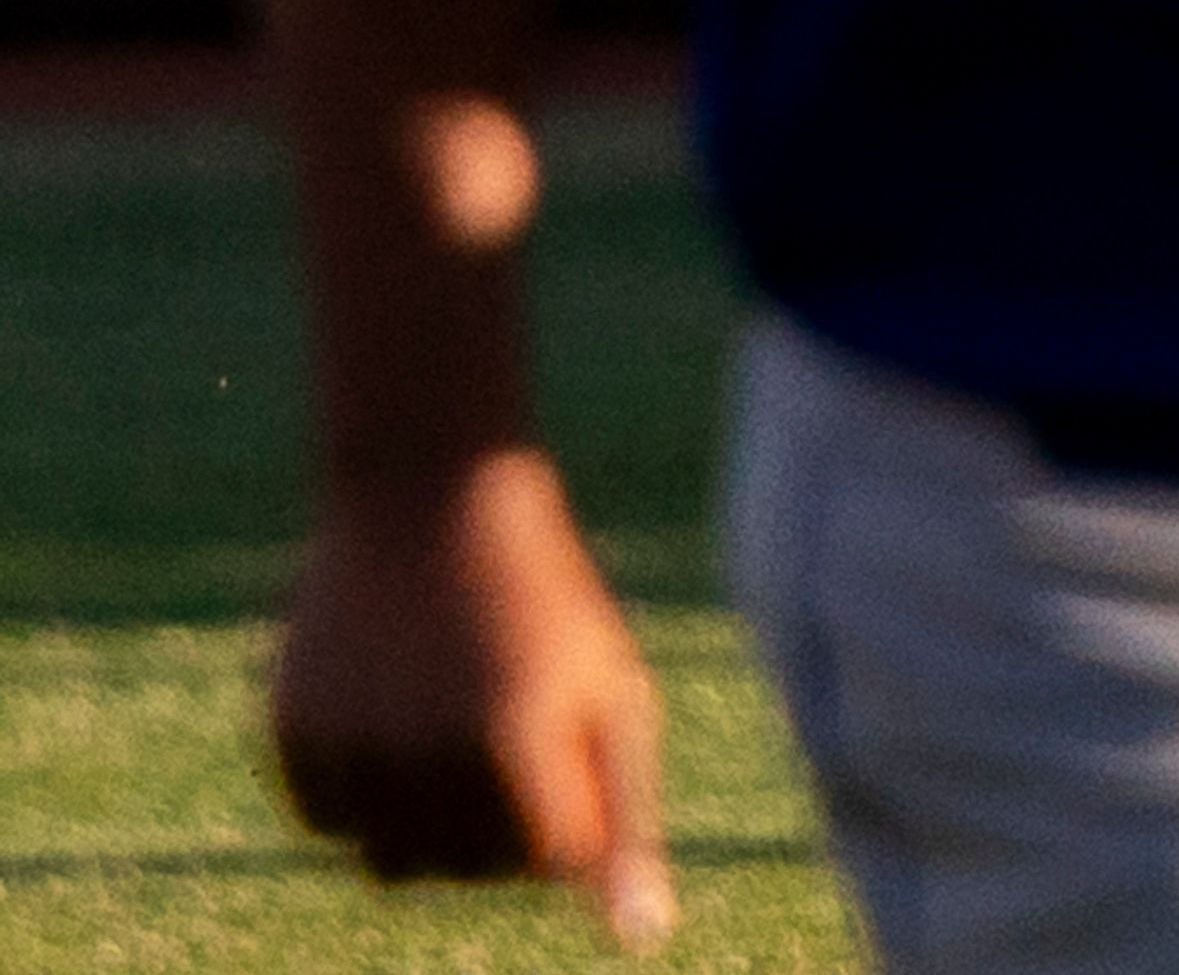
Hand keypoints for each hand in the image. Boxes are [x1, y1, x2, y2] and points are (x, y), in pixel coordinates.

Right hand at [274, 449, 674, 945]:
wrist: (429, 492)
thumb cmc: (542, 603)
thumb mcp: (609, 689)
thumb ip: (627, 819)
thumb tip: (641, 938)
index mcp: (518, 738)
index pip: (555, 860)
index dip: (570, 797)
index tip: (566, 725)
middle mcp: (426, 751)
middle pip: (470, 869)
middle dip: (498, 813)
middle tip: (501, 709)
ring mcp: (351, 744)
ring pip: (393, 864)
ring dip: (427, 814)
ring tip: (445, 710)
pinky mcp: (292, 733)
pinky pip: (332, 821)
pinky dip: (364, 787)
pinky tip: (386, 702)